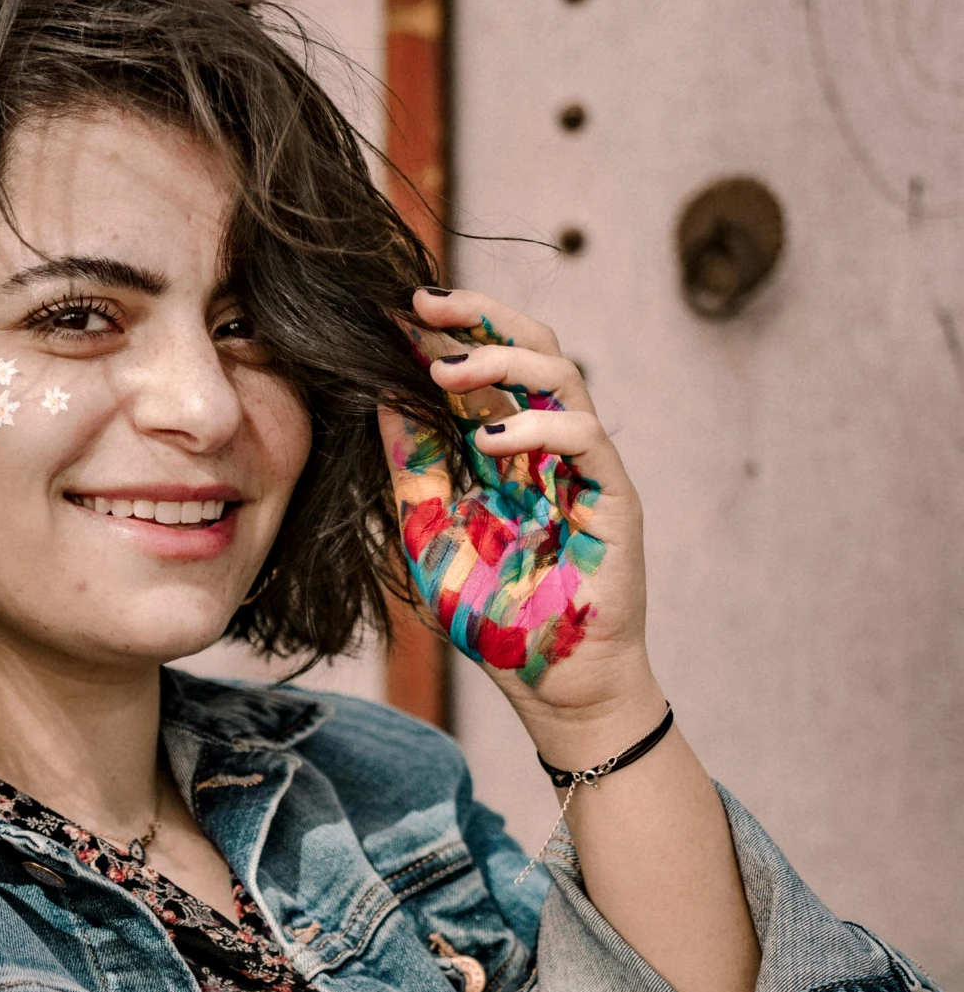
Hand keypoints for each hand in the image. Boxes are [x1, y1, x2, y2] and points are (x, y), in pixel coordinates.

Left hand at [379, 287, 656, 744]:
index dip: (442, 335)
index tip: (388, 314)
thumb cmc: (494, 616)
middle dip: (478, 317)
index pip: (480, 369)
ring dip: (501, 361)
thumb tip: (377, 395)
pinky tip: (490, 441)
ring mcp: (584, 467)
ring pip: (561, 375)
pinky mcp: (614, 496)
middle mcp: (547, 446)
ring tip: (444, 370)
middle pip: (528, 349)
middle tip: (421, 305)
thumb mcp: (428, 531)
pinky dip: (541, 427)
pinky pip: (588, 438)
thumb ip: (412, 466)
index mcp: (504, 449)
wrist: (550, 686)